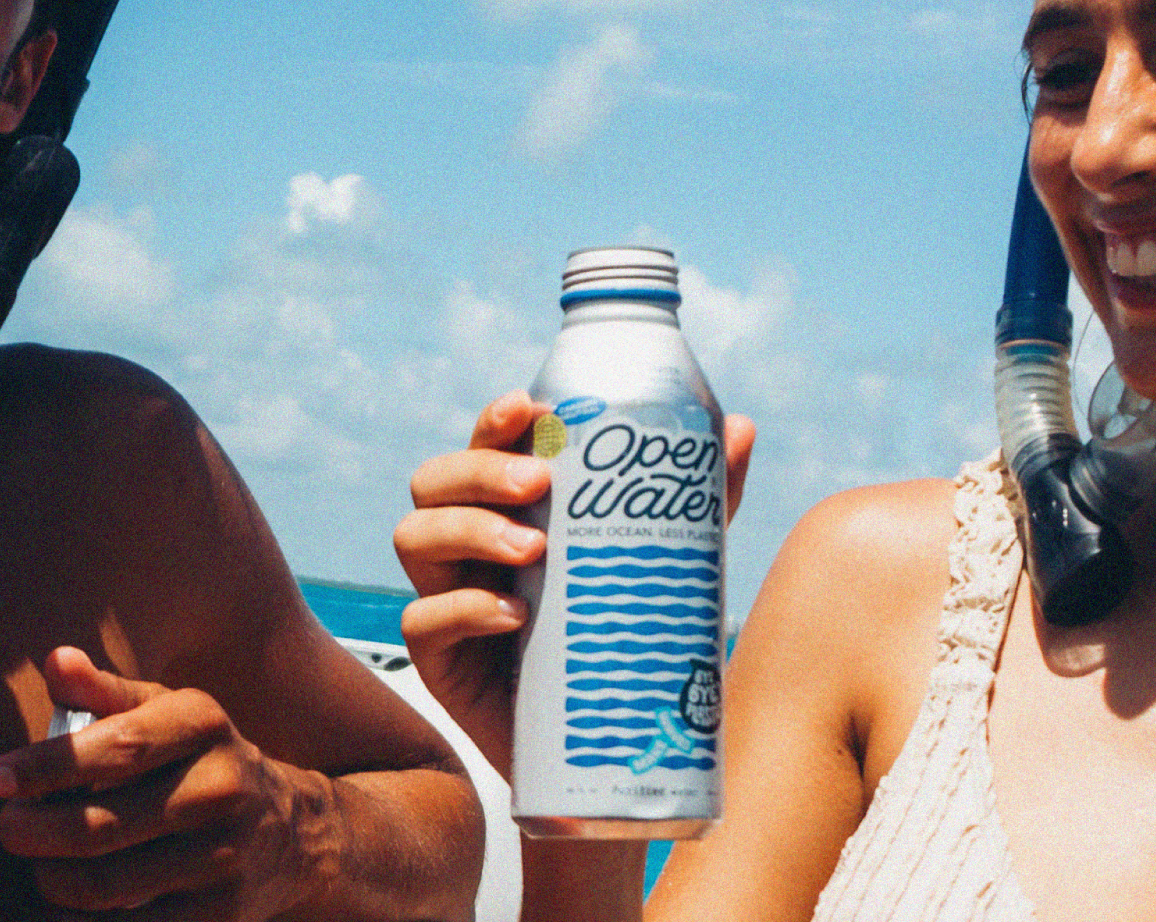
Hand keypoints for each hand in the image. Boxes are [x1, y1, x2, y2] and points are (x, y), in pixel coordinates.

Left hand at [0, 647, 320, 919]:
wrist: (290, 828)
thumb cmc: (201, 758)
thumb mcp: (167, 712)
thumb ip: (104, 691)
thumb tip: (55, 660)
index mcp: (203, 724)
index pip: (115, 748)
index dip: (46, 766)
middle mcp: (219, 786)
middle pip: (102, 825)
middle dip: (35, 831)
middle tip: (8, 826)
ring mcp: (221, 855)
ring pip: (108, 884)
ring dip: (53, 876)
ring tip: (39, 860)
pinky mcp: (216, 912)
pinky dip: (83, 914)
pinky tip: (70, 894)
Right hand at [394, 390, 754, 779]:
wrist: (606, 748)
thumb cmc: (624, 633)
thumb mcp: (665, 560)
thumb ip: (697, 499)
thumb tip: (741, 429)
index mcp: (506, 507)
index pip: (482, 446)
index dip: (494, 421)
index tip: (530, 407)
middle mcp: (465, 543)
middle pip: (433, 481)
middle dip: (478, 471)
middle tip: (538, 485)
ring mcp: (446, 597)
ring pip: (413, 538)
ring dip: (467, 530)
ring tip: (533, 551)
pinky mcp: (440, 661)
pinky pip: (420, 620)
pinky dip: (464, 609)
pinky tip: (515, 616)